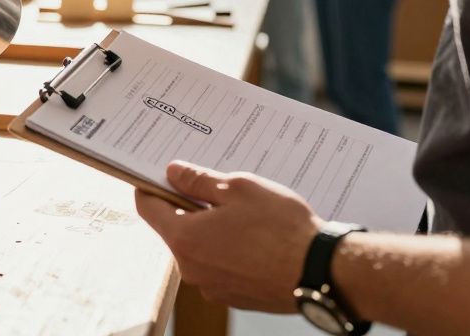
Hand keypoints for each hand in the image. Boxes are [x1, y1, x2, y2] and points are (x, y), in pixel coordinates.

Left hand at [135, 161, 321, 311]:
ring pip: (200, 248)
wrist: (321, 273)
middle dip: (191, 207)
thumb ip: (198, 181)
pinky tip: (255, 239)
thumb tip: (173, 173)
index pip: (147, 207)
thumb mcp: (238, 189)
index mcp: (185, 239)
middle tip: (219, 191)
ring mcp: (212, 286)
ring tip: (245, 216)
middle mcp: (191, 268)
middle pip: (175, 228)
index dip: (152, 186)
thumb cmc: (282, 230)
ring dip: (212, 230)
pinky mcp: (233, 296)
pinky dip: (229, 250)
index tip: (162, 175)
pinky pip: (220, 266)